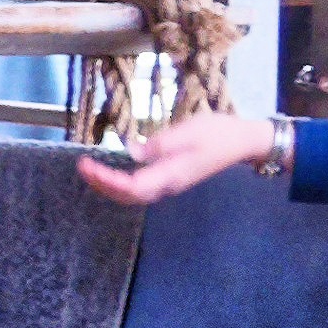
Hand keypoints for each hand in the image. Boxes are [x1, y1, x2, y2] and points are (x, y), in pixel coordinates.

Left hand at [78, 111, 281, 205]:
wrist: (245, 142)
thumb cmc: (219, 133)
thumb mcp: (189, 131)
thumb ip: (159, 143)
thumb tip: (131, 150)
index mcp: (172, 174)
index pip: (131, 186)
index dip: (106, 179)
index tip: (86, 165)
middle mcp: (169, 184)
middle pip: (129, 195)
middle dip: (102, 184)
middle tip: (82, 167)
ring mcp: (171, 183)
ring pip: (134, 194)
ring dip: (110, 185)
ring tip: (91, 170)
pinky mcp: (172, 178)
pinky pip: (141, 187)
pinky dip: (122, 183)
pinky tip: (112, 172)